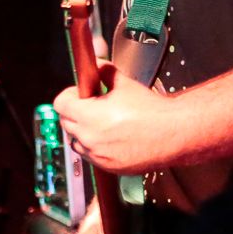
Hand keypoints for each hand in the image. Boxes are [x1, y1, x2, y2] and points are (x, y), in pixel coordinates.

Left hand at [55, 64, 177, 173]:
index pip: (60, 104)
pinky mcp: (108, 167)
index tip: (79, 93)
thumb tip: (97, 65)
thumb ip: (105, 71)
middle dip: (76, 111)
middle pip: (66, 122)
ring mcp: (98, 155)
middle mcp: (90, 138)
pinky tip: (113, 137)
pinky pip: (91, 156)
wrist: (172, 133)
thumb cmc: (152, 111)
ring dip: (84, 131)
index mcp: (90, 115)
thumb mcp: (125, 84)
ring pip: (77, 141)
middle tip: (93, 104)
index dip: (69, 95)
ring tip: (104, 122)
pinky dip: (96, 147)